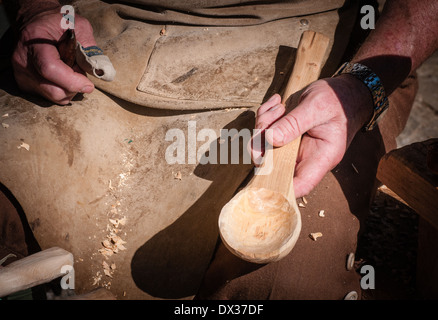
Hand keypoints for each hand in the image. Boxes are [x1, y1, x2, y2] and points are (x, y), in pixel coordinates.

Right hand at [11, 7, 96, 104]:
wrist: (35, 22)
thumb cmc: (57, 22)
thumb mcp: (78, 25)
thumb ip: (88, 47)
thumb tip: (99, 70)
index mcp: (33, 42)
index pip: (51, 69)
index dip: (73, 81)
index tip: (89, 85)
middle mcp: (23, 61)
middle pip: (53, 91)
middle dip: (74, 87)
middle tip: (80, 73)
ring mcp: (21, 74)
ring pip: (53, 97)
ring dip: (68, 89)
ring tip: (69, 72)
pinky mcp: (24, 84)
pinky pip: (49, 97)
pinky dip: (61, 90)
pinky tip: (61, 76)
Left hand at [253, 75, 372, 197]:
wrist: (343, 90)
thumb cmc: (339, 100)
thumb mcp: (317, 108)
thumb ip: (294, 124)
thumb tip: (269, 139)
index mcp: (321, 157)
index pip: (301, 185)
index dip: (281, 189)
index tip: (264, 179)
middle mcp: (305, 157)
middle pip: (274, 167)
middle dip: (261, 146)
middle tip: (266, 122)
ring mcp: (293, 147)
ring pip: (265, 147)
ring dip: (263, 126)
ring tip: (279, 107)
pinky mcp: (285, 135)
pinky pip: (265, 132)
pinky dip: (265, 116)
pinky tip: (277, 102)